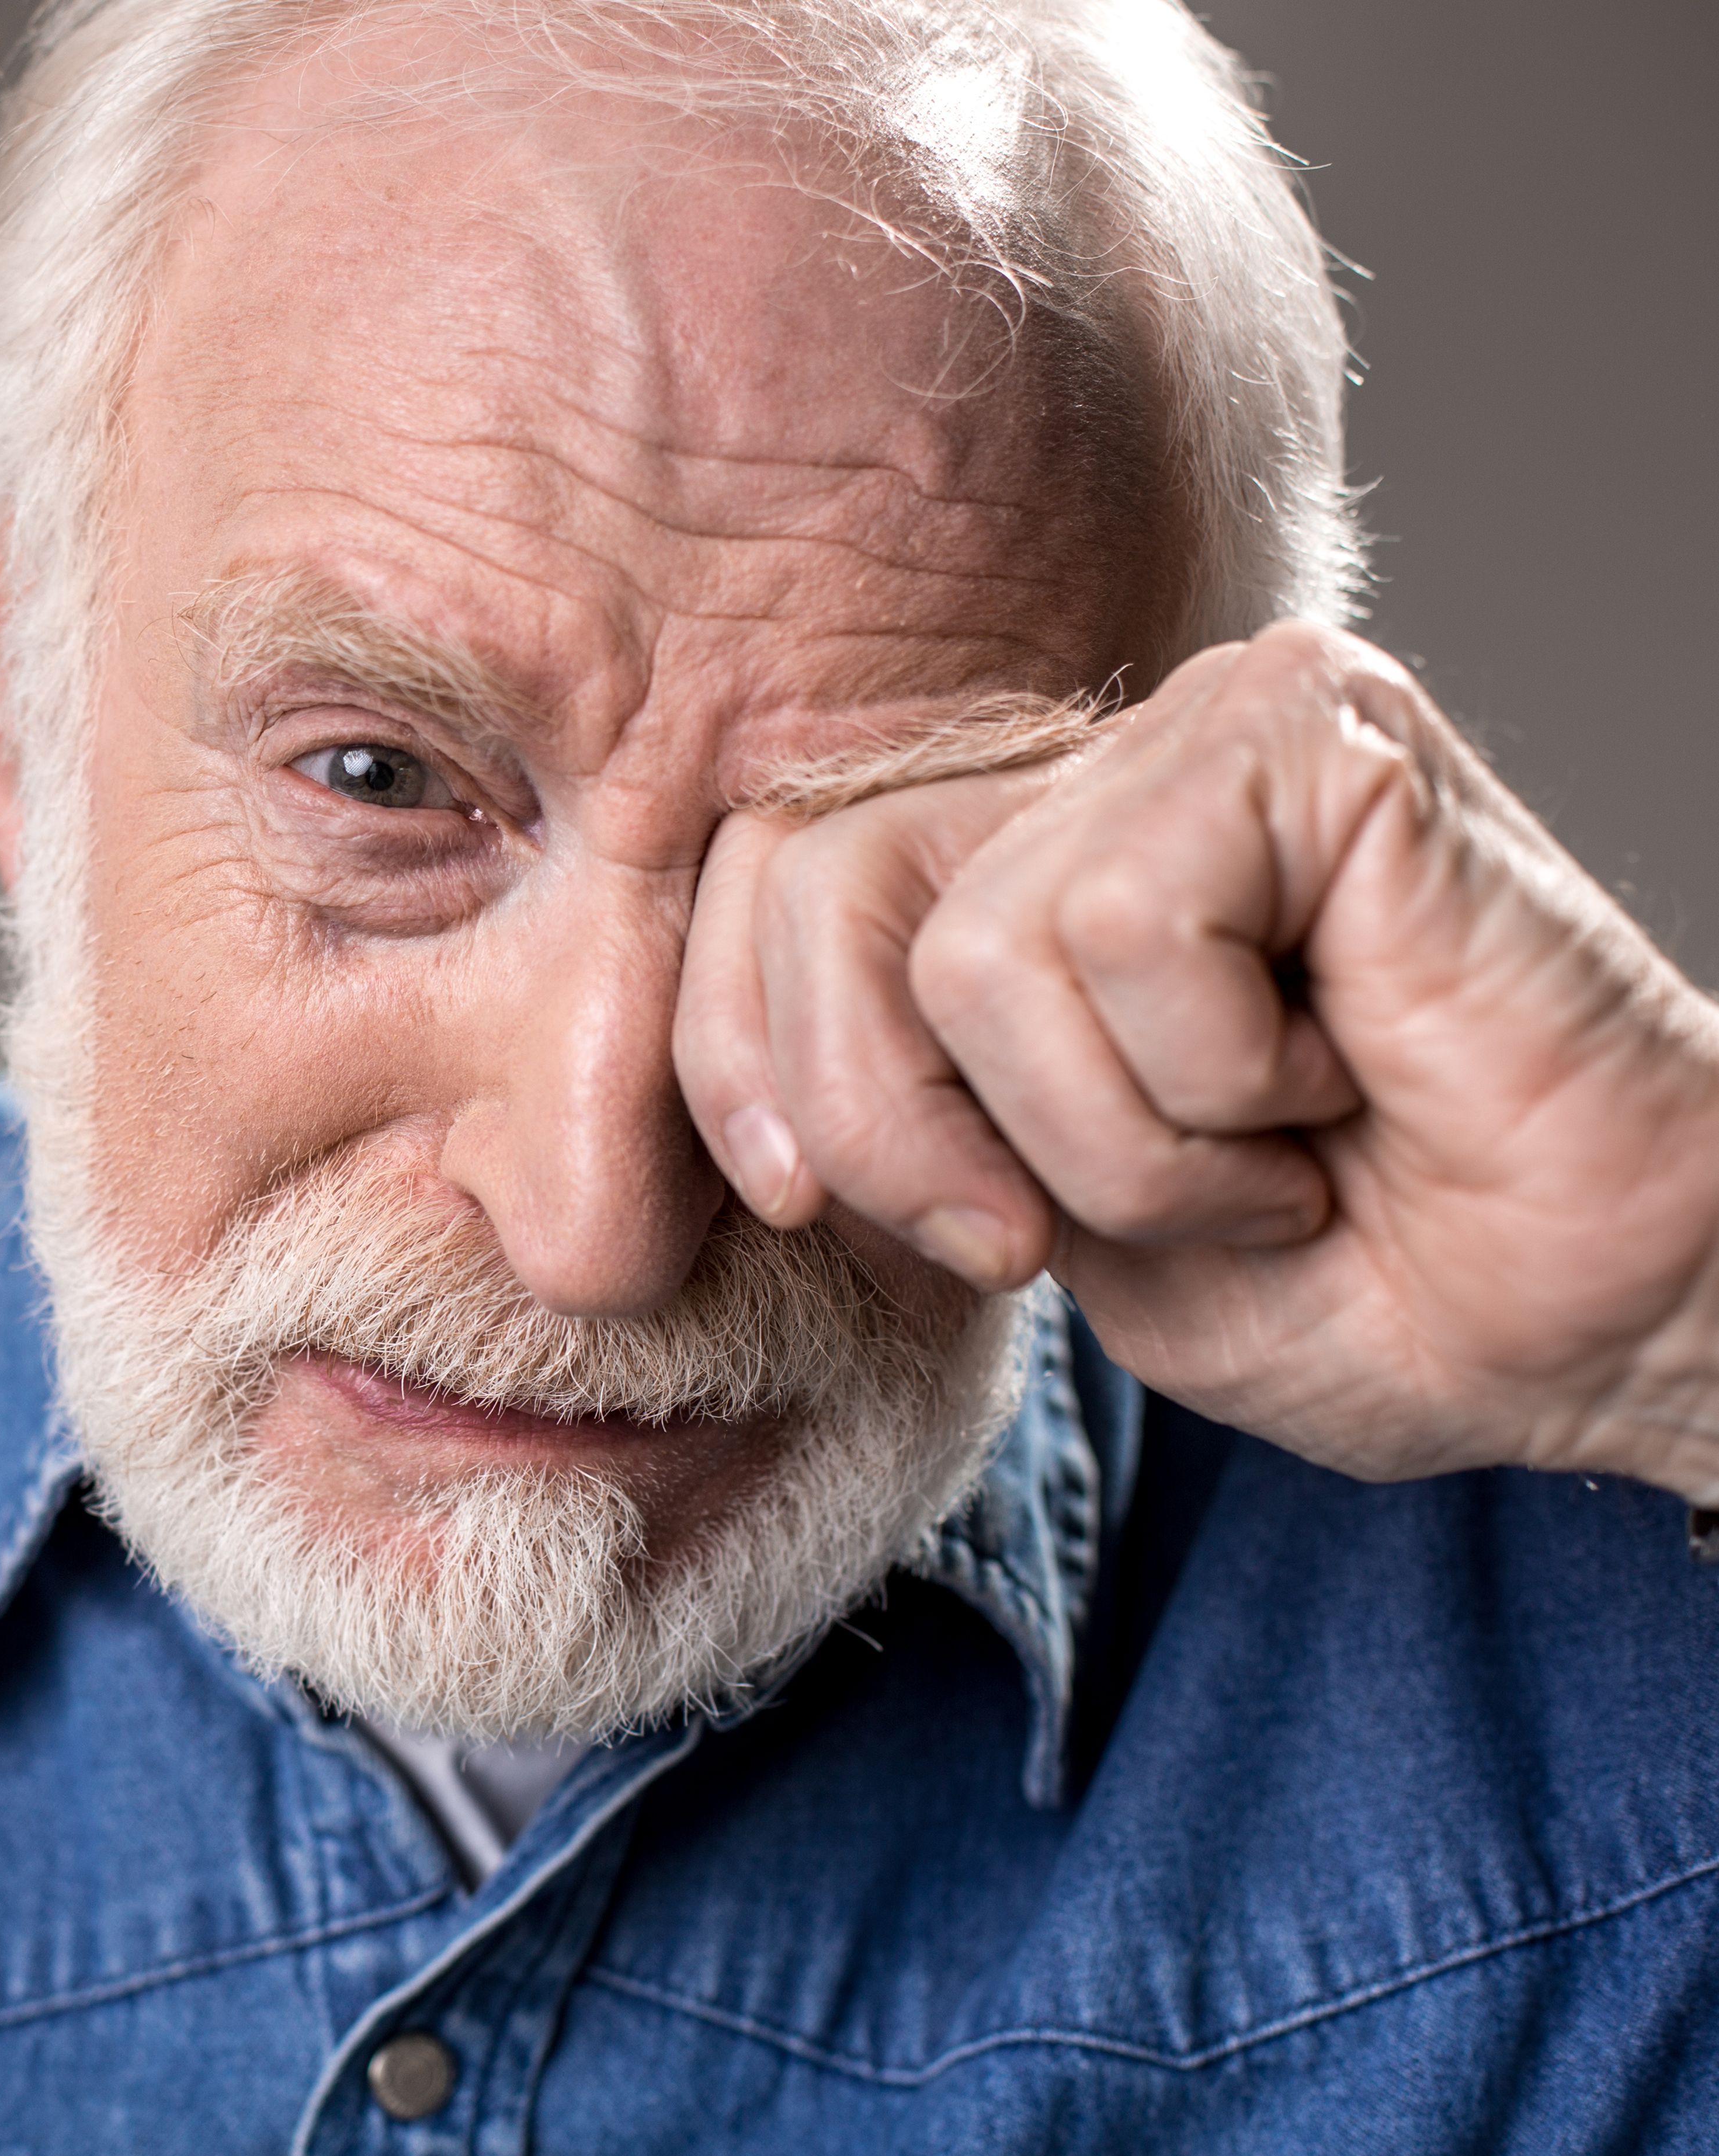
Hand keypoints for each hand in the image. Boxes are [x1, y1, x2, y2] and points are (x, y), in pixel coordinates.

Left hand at [678, 622, 1718, 1499]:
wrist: (1577, 1318)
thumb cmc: (1329, 1268)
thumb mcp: (1015, 1207)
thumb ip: (871, 1098)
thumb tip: (687, 1089)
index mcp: (997, 859)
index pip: (749, 880)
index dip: (732, 1059)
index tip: (797, 1206)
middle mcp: (1082, 765)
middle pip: (810, 882)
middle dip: (888, 1124)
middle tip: (1034, 1236)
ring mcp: (1196, 729)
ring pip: (976, 947)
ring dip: (1110, 1144)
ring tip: (1257, 1155)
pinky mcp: (1305, 728)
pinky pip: (1123, 924)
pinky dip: (1214, 1080)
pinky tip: (1335, 1079)